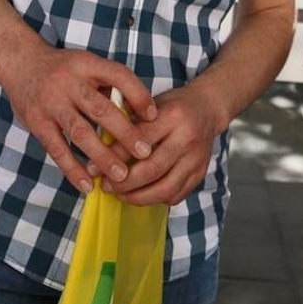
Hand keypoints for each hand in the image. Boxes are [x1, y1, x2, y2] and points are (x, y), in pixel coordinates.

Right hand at [0, 45, 157, 194]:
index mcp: (87, 64)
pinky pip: (57, 149)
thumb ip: (108, 85)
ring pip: (80, 132)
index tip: (154, 116)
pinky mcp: (37, 122)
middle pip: (100, 109)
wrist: (19, 61)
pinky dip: (72, 168)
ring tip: (121, 176)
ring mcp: (51, 103)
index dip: (138, 95)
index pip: (118, 76)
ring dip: (102, 156)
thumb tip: (139, 113)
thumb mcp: (86, 65)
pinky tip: (86, 184)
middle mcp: (69, 82)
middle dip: (125, 133)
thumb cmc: (63, 68)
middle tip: (145, 153)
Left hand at [106, 87, 219, 206]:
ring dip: (139, 197)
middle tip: (107, 186)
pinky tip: (141, 195)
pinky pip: (176, 195)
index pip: (138, 139)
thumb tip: (99, 148)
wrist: (208, 108)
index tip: (94, 168)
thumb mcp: (150, 104)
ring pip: (165, 188)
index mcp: (172, 115)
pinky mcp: (200, 173)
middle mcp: (187, 138)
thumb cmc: (173, 106)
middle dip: (125, 183)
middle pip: (152, 169)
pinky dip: (156, 199)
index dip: (113, 156)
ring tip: (121, 195)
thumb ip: (128, 121)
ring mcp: (196, 158)